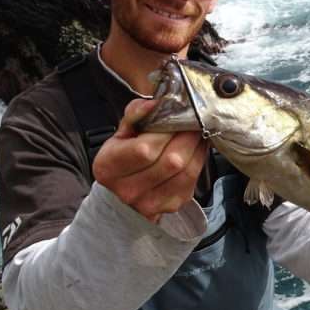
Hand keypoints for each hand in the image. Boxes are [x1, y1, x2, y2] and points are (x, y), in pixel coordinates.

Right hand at [92, 98, 206, 223]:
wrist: (118, 195)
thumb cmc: (120, 159)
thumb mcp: (119, 134)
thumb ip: (135, 114)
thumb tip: (154, 104)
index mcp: (110, 167)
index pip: (146, 149)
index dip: (167, 130)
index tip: (176, 115)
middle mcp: (128, 189)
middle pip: (171, 161)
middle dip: (187, 136)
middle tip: (193, 121)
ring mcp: (150, 202)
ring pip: (186, 171)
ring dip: (196, 147)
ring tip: (196, 132)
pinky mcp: (170, 205)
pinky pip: (192, 180)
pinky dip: (198, 160)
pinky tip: (196, 148)